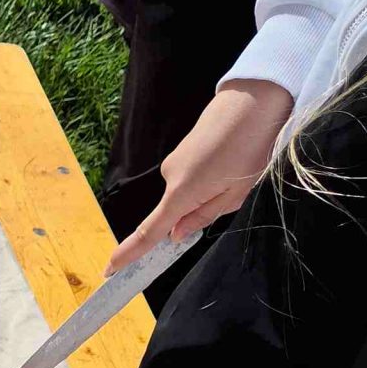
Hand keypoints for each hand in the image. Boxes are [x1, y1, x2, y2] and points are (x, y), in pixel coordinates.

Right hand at [108, 79, 291, 269]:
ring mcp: (174, 161)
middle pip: (177, 211)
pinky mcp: (182, 150)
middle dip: (202, 211)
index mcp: (182, 193)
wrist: (256, 97)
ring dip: (210, 190)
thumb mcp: (237, 193)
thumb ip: (204, 217)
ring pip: (188, 193)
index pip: (149, 232)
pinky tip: (232, 156)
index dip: (129, 253)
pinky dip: (209, 175)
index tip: (110, 270)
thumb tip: (177, 233)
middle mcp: (170, 177)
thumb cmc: (251, 146)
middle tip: (236, 188)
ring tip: (238, 167)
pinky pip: (191, 176)